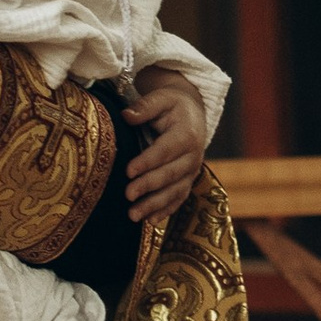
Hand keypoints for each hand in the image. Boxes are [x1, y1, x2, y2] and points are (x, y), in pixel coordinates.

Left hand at [122, 67, 207, 220]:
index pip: (165, 150)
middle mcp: (193, 155)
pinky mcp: (188, 181)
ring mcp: (192, 171)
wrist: (192, 113)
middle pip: (170, 174)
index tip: (128, 171)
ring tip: (133, 215)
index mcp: (187, 134)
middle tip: (127, 195)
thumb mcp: (161, 98)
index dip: (147, 161)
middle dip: (148, 186)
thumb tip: (127, 116)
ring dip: (155, 205)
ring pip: (175, 191)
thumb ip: (145, 107)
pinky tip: (150, 221)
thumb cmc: (171, 105)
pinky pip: (179, 199)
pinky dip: (166, 211)